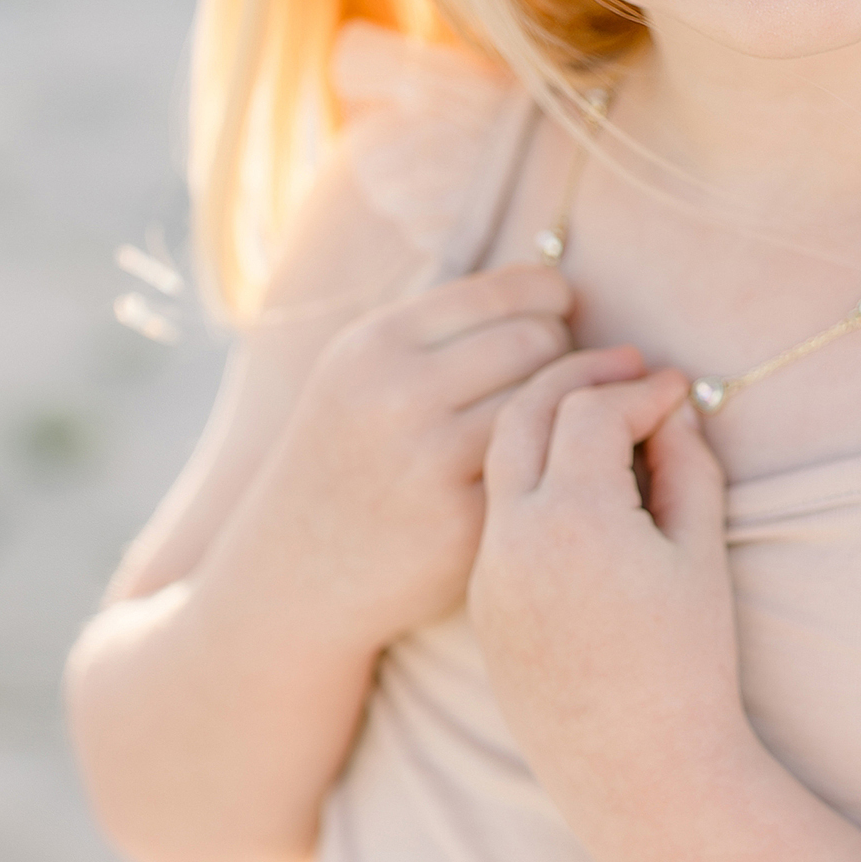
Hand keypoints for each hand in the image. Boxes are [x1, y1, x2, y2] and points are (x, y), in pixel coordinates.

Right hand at [255, 264, 643, 660]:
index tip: (561, 310)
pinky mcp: (465, 524)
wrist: (294, 572)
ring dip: (566, 407)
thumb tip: (550, 289)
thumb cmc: (346, 459)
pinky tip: (545, 464)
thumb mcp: (359, 372)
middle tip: (557, 372)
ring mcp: (432, 462)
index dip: (550, 295)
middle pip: (538, 340)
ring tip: (553, 415)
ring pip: (548, 404)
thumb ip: (438, 330)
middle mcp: (399, 395)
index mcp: (375, 344)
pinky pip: (541, 467)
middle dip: (562, 352)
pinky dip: (553, 460)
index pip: (504, 291)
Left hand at [471, 367, 749, 847]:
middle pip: (524, 414)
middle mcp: (513, 538)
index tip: (679, 387)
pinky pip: (497, 515)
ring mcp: (488, 573)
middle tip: (628, 369)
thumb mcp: (700, 556)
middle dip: (576, 378)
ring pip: (499, 462)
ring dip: (544, 421)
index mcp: (573, 519)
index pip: (592, 409)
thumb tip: (673, 409)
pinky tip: (576, 481)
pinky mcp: (481, 604)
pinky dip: (531, 477)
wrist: (640, 775)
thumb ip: (688, 467)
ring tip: (599, 412)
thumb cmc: (688, 666)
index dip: (640, 389)